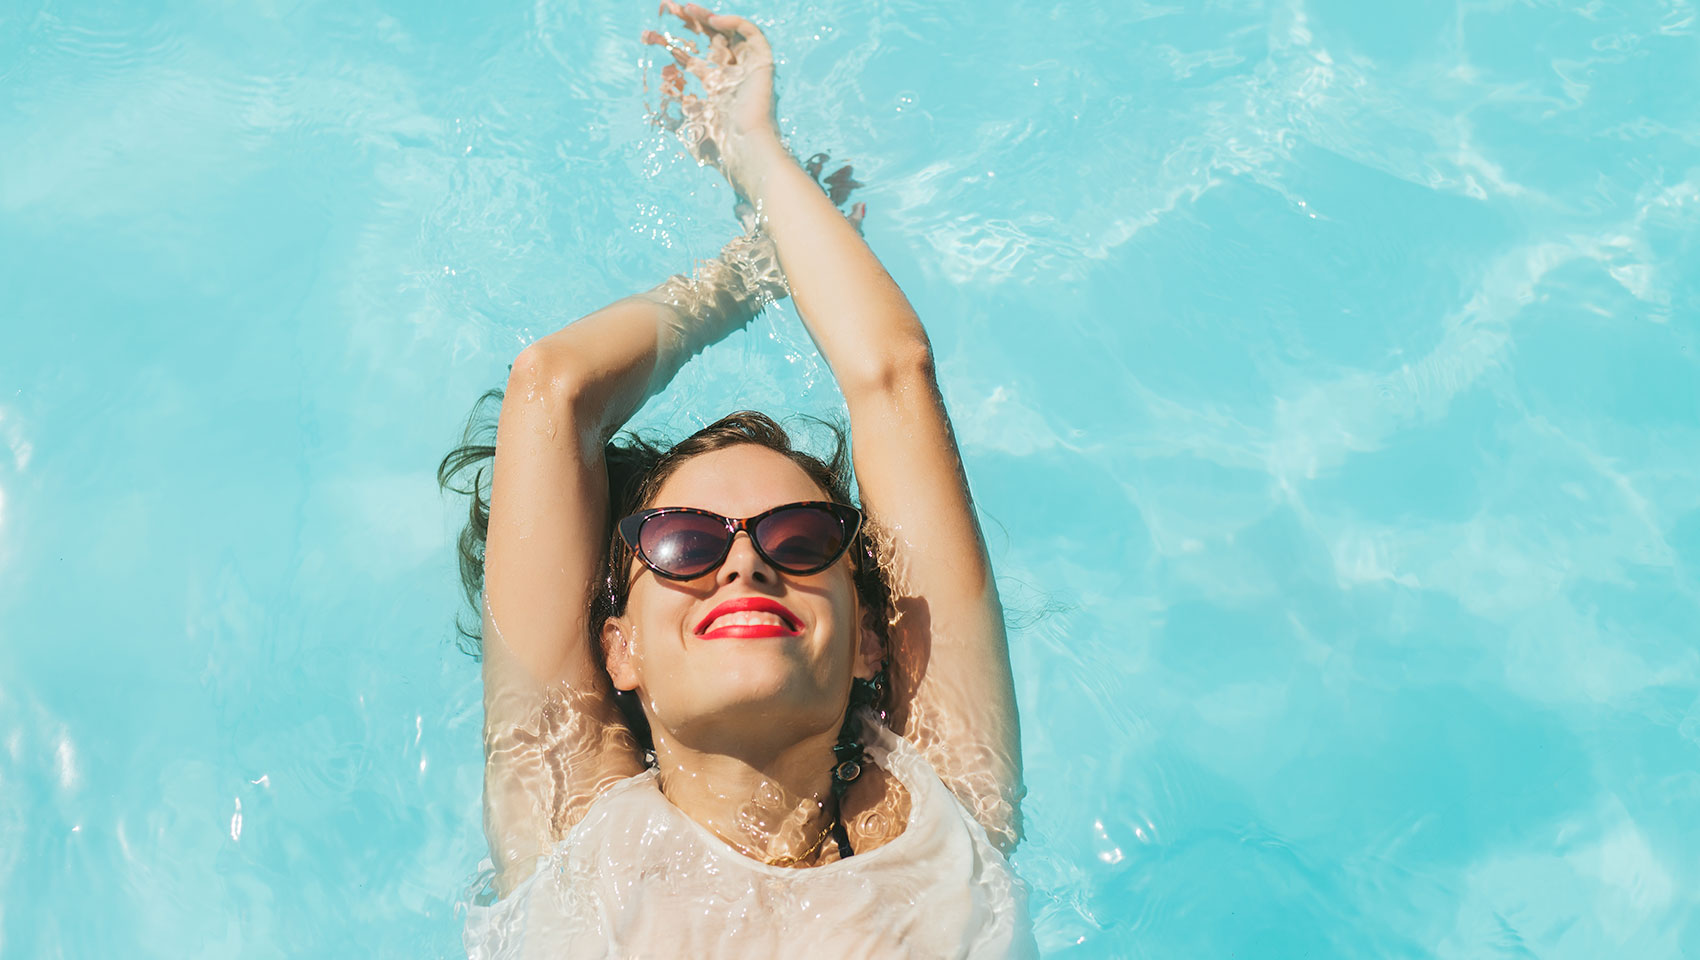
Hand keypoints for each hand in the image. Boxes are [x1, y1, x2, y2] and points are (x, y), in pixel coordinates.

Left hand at [643, 3, 778, 192]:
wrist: (744, 151)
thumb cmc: (718, 146)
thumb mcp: (686, 122)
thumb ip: (674, 103)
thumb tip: (661, 81)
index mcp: (713, 90)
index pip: (690, 59)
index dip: (669, 45)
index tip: (648, 36)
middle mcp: (729, 76)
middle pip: (708, 41)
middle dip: (687, 24)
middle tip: (667, 9)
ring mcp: (746, 70)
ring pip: (728, 33)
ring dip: (708, 17)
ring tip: (686, 8)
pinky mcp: (761, 65)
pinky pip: (752, 35)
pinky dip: (734, 23)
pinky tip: (712, 21)